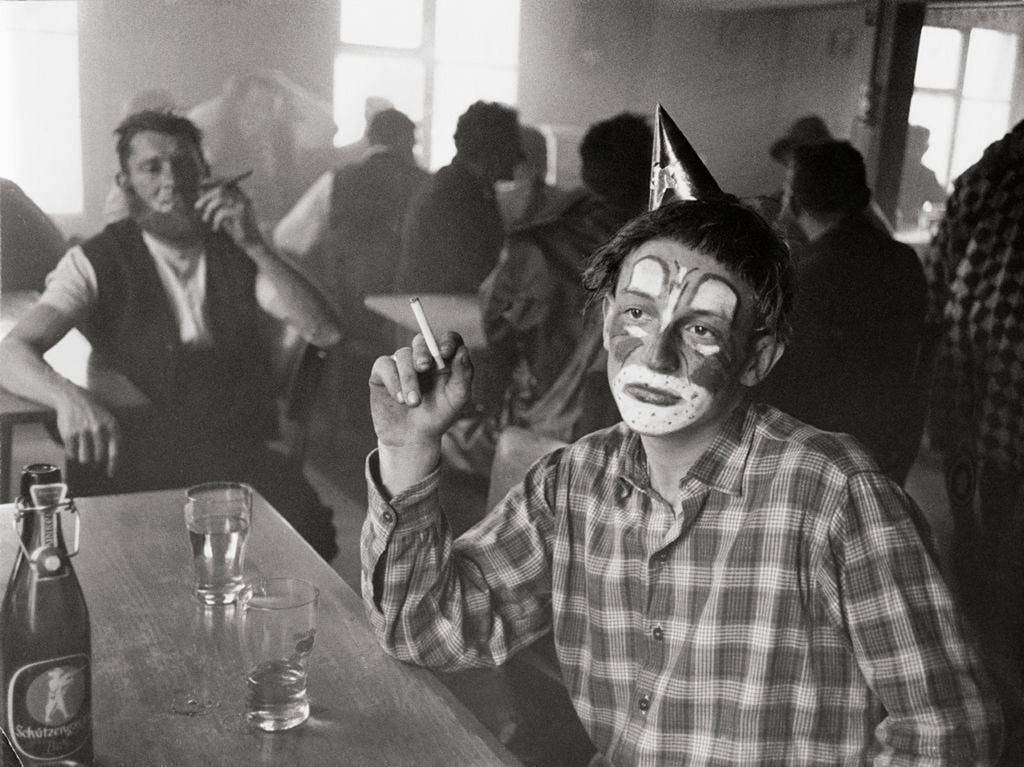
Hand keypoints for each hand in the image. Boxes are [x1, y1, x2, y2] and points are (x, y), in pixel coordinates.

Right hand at [55, 390, 121, 476]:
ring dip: (84, 459)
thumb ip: (112, 437)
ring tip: (84, 452)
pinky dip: (72, 453)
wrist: (73, 398)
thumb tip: (109, 462)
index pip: (114, 452)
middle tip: (94, 462)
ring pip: (84, 459)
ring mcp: (83, 432)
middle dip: (96, 462)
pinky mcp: (69, 434)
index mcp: (111, 427)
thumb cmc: (94, 412)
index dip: (112, 466)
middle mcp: (98, 430)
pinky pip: (71, 453)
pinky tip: (74, 446)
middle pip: (98, 458)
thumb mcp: (109, 420)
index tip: (110, 474)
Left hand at [195, 178, 261, 245]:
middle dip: (206, 197)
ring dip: (209, 209)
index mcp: (242, 196)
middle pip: (221, 189)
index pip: (226, 182)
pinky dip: (216, 221)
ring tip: (206, 219)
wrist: (253, 243)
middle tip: (197, 207)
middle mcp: (244, 197)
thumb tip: (202, 193)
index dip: (213, 181)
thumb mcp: (226, 215)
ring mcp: (243, 204)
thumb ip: (218, 204)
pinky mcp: (241, 213)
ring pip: (220, 199)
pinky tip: (216, 228)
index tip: (201, 185)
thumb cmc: (239, 230)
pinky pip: (222, 213)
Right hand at [369, 331, 472, 448]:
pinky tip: (400, 399)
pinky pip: (384, 365)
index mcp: (444, 361)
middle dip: (423, 352)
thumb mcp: (456, 399)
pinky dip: (393, 382)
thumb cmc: (437, 417)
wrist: (411, 438)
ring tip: (413, 402)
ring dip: (409, 378)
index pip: (448, 340)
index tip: (445, 353)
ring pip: (403, 356)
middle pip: (422, 341)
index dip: (447, 341)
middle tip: (424, 367)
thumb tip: (463, 350)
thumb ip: (463, 376)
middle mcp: (423, 358)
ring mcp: (401, 363)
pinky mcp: (382, 372)